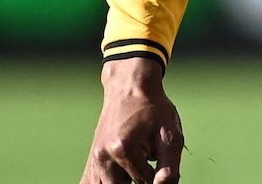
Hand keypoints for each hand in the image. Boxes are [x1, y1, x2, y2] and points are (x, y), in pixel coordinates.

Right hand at [85, 57, 183, 183]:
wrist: (129, 88)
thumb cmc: (154, 109)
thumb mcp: (170, 133)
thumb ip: (169, 164)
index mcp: (123, 149)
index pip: (146, 182)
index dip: (160, 178)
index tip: (162, 163)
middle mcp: (103, 157)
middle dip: (139, 180)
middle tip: (146, 163)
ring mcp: (94, 160)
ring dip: (122, 181)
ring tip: (134, 166)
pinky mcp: (91, 161)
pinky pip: (90, 182)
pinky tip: (118, 177)